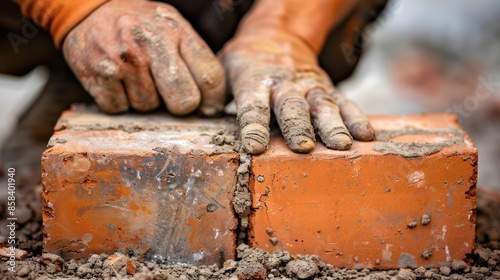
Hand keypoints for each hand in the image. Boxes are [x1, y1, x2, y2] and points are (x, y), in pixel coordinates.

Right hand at [62, 0, 224, 115]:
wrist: (87, 11)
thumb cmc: (140, 24)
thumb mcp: (171, 26)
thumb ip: (194, 56)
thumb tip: (214, 101)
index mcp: (176, 29)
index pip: (210, 76)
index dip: (214, 100)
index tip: (210, 108)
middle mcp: (150, 43)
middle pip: (184, 101)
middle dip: (181, 105)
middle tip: (172, 96)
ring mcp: (123, 61)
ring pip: (149, 108)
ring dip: (146, 100)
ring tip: (137, 77)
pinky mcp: (98, 76)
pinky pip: (121, 109)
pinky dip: (120, 102)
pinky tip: (118, 82)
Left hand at [220, 30, 374, 153]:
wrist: (277, 36)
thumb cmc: (245, 63)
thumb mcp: (224, 71)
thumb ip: (217, 93)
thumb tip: (204, 112)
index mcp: (254, 81)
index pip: (252, 106)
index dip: (253, 126)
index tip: (254, 147)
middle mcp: (284, 85)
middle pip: (292, 108)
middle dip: (298, 128)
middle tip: (304, 147)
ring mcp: (309, 86)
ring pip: (322, 106)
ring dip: (332, 127)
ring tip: (342, 146)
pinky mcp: (328, 89)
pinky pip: (345, 103)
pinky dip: (356, 119)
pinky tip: (367, 136)